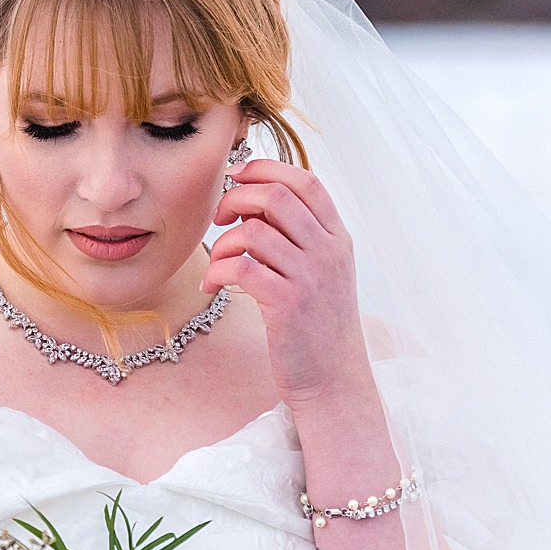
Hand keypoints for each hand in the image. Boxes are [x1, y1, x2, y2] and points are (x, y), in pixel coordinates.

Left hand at [205, 158, 374, 407]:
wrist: (334, 380)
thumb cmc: (317, 326)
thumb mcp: (322, 274)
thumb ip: (299, 237)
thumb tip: (254, 201)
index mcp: (337, 238)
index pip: (306, 182)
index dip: (266, 169)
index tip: (236, 177)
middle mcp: (328, 252)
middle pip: (275, 197)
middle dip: (236, 198)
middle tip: (220, 218)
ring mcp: (310, 277)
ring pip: (253, 231)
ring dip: (222, 243)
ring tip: (217, 264)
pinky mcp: (287, 304)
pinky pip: (240, 267)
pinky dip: (217, 271)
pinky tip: (213, 285)